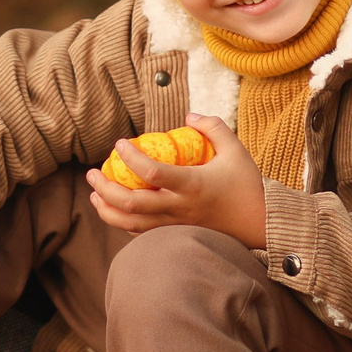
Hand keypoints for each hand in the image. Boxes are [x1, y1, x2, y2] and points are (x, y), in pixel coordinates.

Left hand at [86, 114, 267, 247]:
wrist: (258, 224)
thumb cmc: (247, 185)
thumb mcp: (236, 149)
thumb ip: (212, 127)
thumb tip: (187, 117)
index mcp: (192, 184)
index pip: (152, 172)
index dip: (130, 157)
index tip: (119, 143)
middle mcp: (179, 207)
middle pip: (132, 203)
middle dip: (106, 188)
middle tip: (93, 172)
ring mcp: (176, 224)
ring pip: (131, 223)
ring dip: (107, 209)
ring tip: (95, 193)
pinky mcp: (175, 234)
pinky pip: (141, 232)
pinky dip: (123, 221)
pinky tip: (115, 208)